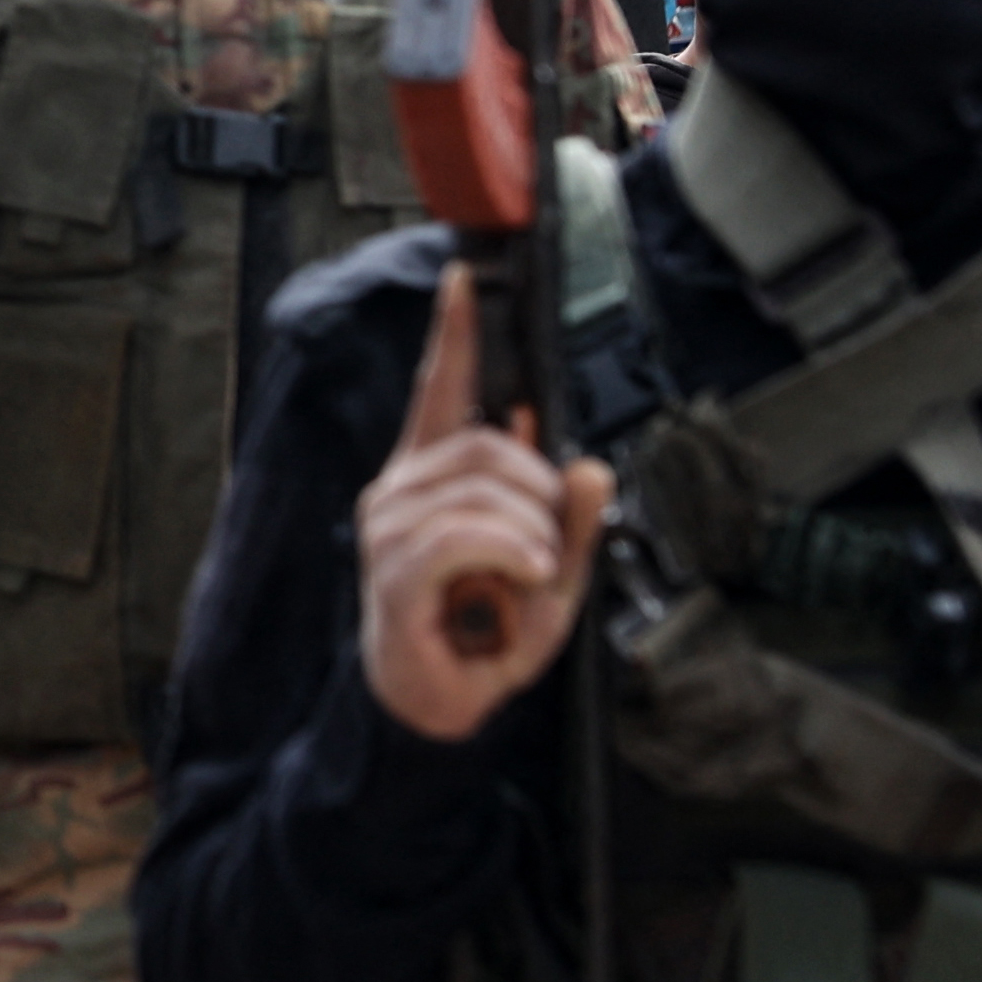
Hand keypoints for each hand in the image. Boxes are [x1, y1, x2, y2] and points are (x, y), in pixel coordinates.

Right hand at [358, 268, 612, 744]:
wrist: (436, 705)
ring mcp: (391, 526)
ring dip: (531, 535)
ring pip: (486, 489)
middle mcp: (400, 489)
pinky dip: (511, 553)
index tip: (466, 277)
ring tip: (527, 580)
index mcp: (432, 476)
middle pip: (489, 445)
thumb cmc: (483, 638)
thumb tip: (591, 465)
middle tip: (547, 551)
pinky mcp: (394, 568)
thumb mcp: (556, 577)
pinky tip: (521, 578)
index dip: (456, 332)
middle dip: (540, 492)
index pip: (442, 389)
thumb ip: (577, 522)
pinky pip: (466, 533)